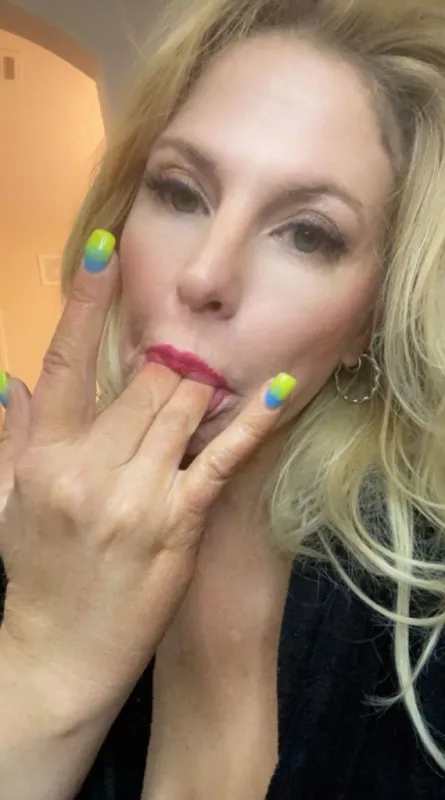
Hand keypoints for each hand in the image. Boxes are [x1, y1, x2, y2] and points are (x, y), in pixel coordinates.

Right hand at [0, 235, 294, 717]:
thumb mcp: (7, 503)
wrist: (62, 652)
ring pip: (182, 407)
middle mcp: (89, 468)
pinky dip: (252, 420)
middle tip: (185, 348)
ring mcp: (137, 495)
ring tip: (212, 369)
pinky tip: (278, 388)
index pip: (66, 362)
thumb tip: (10, 380)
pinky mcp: (178, 522)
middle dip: (169, 360)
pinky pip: (220, 458)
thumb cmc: (36, 573)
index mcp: (44, 457)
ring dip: (202, 383)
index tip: (105, 250)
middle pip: (143, 381)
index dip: (87, 302)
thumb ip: (10, 437)